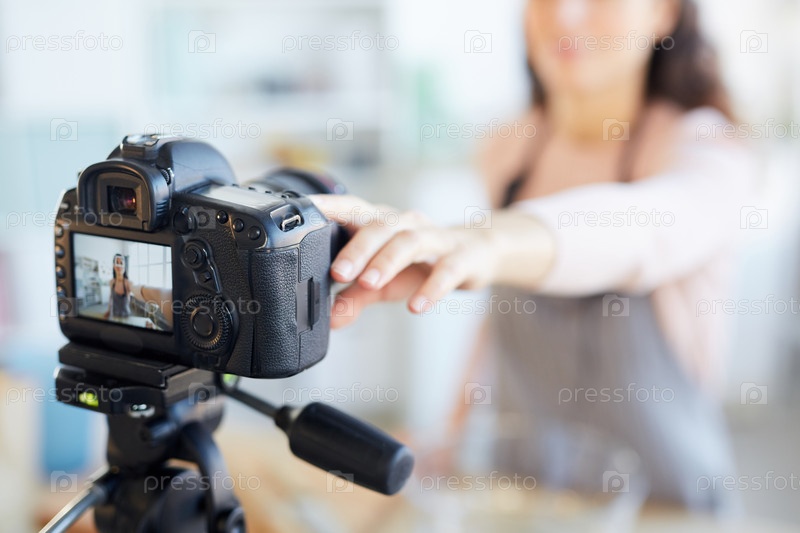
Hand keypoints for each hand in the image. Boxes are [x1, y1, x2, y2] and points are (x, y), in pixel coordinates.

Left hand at [310, 194, 502, 327]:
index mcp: (381, 222)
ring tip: (368, 284)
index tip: (302, 212)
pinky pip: (446, 269)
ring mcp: (435, 237)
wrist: (475, 253)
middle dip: (356, 249)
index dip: (327, 206)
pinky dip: (431, 287)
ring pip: (409, 241)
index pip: (350, 207)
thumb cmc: (421, 263)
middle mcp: (406, 223)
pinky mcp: (461, 257)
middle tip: (337, 273)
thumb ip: (354, 298)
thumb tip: (330, 320)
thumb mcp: (384, 283)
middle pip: (379, 226)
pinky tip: (416, 305)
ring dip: (387, 261)